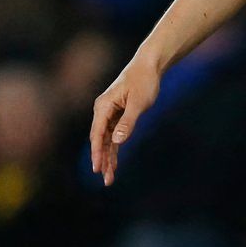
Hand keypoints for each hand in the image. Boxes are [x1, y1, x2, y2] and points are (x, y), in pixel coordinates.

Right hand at [89, 60, 160, 185]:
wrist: (149, 66)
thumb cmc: (144, 81)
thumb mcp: (139, 103)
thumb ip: (128, 122)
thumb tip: (117, 141)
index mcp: (103, 106)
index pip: (97, 134)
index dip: (96, 153)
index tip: (97, 168)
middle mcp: (103, 111)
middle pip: (100, 140)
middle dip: (102, 160)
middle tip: (106, 180)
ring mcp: (109, 114)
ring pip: (106, 140)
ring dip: (108, 158)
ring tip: (109, 178)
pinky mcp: (117, 115)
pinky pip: (113, 136)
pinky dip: (114, 149)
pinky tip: (114, 163)